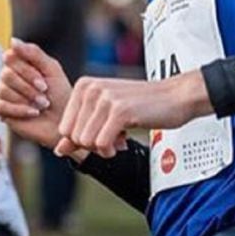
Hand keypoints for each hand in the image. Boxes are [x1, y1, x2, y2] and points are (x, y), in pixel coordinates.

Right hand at [0, 39, 72, 149]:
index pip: (10, 57)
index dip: (26, 70)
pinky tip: (33, 112)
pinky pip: (0, 105)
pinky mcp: (1, 110)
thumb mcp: (51, 69)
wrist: (63, 119)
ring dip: (26, 98)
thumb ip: (33, 53)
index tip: (44, 79)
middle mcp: (8, 76)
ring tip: (42, 104)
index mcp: (20, 63)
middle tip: (44, 93)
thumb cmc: (60, 93)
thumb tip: (12, 41)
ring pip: (2, 89)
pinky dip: (19, 109)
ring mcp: (3, 92)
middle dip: (28, 86)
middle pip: (6, 74)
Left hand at [54, 71, 211, 158]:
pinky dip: (111, 150)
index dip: (83, 139)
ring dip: (103, 149)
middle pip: (74, 137)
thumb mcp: (106, 115)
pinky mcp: (119, 111)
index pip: (64, 128)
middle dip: (93, 145)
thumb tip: (59, 150)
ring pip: (86, 142)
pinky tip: (124, 141)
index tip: (103, 132)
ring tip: (119, 138)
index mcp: (84, 85)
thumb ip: (81, 130)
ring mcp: (105, 98)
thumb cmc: (142, 105)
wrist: (175, 96)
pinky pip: (101, 144)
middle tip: (114, 137)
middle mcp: (91, 88)